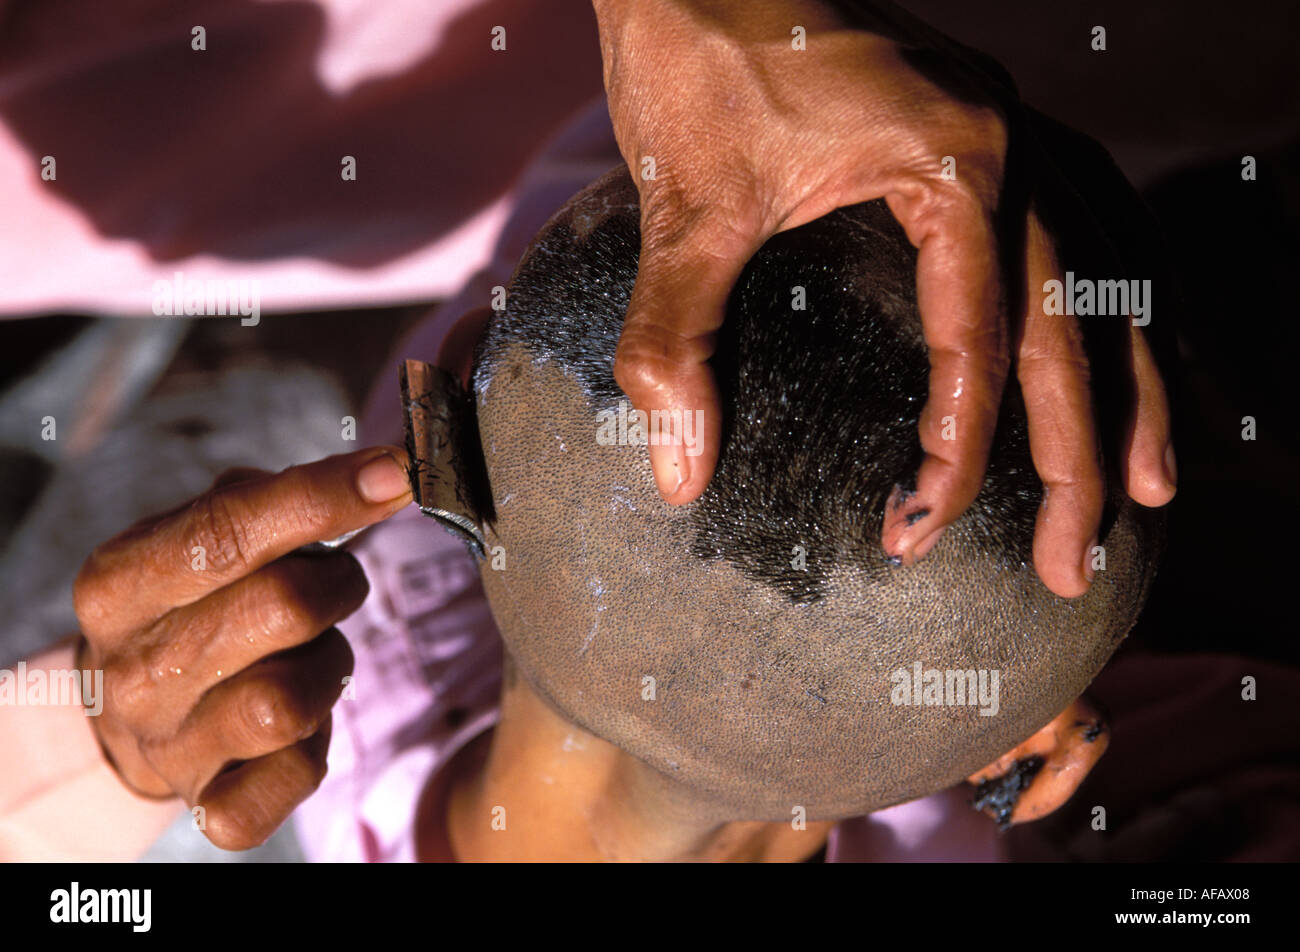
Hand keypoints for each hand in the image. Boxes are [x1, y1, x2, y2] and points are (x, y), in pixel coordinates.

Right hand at [72, 447, 410, 848]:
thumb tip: (369, 475)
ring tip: (315, 655)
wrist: (133, 713)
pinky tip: (306, 725)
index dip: (323, 497)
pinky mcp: (209, 806)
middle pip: (280, 607)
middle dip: (337, 584)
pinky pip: (286, 784)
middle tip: (340, 584)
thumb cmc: (192, 605)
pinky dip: (314, 754)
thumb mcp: (198, 536)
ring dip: (329, 666)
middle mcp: (132, 670)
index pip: (227, 529)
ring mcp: (167, 746)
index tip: (394, 474)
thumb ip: (266, 498)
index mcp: (119, 584)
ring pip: (287, 703)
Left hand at [593, 0, 1174, 596]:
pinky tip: (1122, 354)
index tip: (917, 535)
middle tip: (1072, 566)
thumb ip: (675, 343)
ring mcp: (1013, 127)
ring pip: (1109, 274)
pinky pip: (1088, 223)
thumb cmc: (693, 54)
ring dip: (1132, 386)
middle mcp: (1013, 140)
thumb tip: (677, 481)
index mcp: (956, 158)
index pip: (981, 341)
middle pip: (1075, 323)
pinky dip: (1114, 302)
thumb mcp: (683, 208)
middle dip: (1080, 456)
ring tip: (1145, 491)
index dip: (958, 454)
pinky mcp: (987, 127)